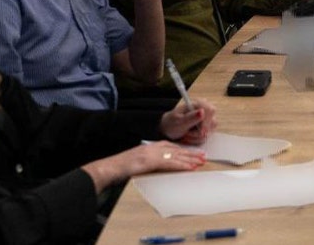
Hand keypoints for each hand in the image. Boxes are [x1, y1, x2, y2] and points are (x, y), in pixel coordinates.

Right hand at [81, 141, 205, 192]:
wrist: (111, 167)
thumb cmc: (122, 166)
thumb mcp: (138, 161)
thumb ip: (149, 160)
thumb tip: (158, 165)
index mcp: (150, 146)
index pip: (171, 146)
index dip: (183, 149)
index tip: (193, 152)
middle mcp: (153, 147)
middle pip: (177, 149)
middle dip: (191, 153)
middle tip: (203, 156)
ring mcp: (153, 153)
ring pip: (176, 155)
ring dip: (190, 159)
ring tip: (201, 162)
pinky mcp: (151, 161)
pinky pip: (170, 163)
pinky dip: (182, 165)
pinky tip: (190, 168)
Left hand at [160, 97, 217, 144]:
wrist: (168, 130)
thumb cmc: (171, 123)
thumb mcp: (178, 121)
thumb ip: (190, 117)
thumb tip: (202, 111)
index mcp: (198, 104)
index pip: (210, 110)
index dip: (206, 121)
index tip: (200, 131)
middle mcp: (204, 111)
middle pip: (212, 122)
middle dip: (200, 131)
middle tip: (188, 133)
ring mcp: (207, 120)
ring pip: (210, 131)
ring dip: (196, 136)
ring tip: (186, 134)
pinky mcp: (206, 128)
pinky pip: (207, 137)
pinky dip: (196, 139)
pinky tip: (189, 137)